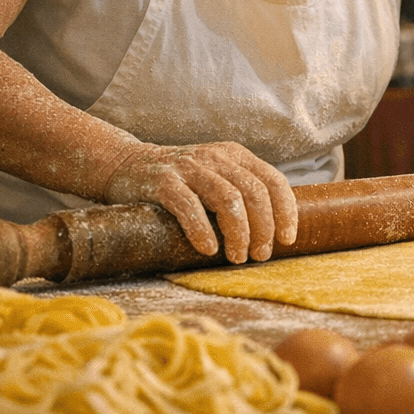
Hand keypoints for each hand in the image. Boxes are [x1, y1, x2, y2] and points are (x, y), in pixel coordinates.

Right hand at [99, 142, 297, 262]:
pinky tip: (207, 249)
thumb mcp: (216, 176)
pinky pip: (189, 206)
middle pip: (254, 193)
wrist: (126, 165)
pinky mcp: (163, 182)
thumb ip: (241, 192)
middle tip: (259, 255)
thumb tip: (272, 233)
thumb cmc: (180, 181)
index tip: (287, 239)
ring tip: (237, 257)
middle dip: (263, 228)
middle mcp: (216, 158)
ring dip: (238, 233)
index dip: (285, 211)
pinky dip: (202, 230)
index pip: (273, 181)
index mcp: (236, 156)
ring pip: (228, 199)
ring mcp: (189, 168)